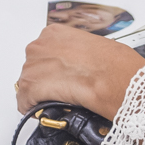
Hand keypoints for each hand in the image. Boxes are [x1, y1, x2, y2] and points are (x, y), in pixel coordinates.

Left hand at [15, 24, 144, 118]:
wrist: (120, 81)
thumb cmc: (117, 66)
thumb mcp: (95, 49)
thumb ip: (77, 55)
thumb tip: (79, 67)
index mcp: (56, 33)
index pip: (43, 54)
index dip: (51, 70)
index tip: (61, 79)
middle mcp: (41, 45)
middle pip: (33, 68)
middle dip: (45, 82)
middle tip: (63, 92)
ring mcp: (34, 64)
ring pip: (28, 85)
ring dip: (40, 96)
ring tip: (61, 101)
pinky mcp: (32, 85)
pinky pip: (25, 102)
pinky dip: (34, 109)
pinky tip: (49, 111)